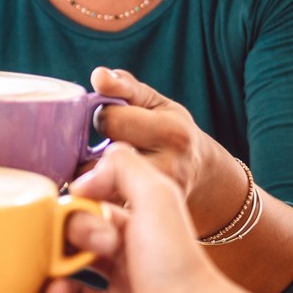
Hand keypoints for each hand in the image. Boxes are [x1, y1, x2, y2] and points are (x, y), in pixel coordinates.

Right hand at [1, 144, 226, 292]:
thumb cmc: (175, 262)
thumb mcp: (156, 195)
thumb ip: (123, 168)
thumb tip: (81, 178)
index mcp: (136, 240)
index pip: (90, 223)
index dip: (74, 220)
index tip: (68, 222)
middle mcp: (126, 275)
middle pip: (73, 259)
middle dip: (52, 255)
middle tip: (49, 257)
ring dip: (45, 291)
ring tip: (49, 290)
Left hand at [89, 67, 220, 205]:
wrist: (203, 177)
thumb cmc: (171, 132)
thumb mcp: (157, 103)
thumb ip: (125, 87)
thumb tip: (98, 75)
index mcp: (172, 132)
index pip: (111, 120)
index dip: (101, 117)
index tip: (107, 121)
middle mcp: (170, 166)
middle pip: (105, 158)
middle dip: (93, 152)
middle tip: (101, 149)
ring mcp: (160, 196)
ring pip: (103, 189)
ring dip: (90, 180)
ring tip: (97, 171)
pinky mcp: (149, 217)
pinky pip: (108, 211)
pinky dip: (97, 201)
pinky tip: (100, 193)